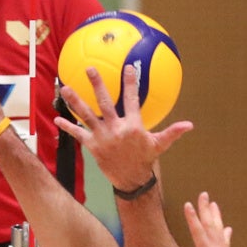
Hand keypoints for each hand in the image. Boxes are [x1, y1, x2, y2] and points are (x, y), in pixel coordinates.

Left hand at [54, 63, 192, 193]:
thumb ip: (173, 132)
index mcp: (133, 125)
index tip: (128, 67)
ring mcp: (102, 137)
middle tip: (90, 68)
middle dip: (97, 84)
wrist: (131, 180)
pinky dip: (67, 126)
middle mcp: (116, 129)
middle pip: (105, 102)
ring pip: (87, 115)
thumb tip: (190, 125)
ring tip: (66, 87)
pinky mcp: (92, 146)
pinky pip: (78, 134)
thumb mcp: (159, 145)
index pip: (131, 99)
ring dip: (75, 101)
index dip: (130, 83)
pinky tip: (56, 118)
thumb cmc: (145, 159)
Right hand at [161, 192, 232, 246]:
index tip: (187, 204)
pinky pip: (225, 243)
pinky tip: (226, 229)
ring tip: (214, 204)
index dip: (192, 218)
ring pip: (220, 232)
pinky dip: (224, 234)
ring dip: (216, 218)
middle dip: (206, 210)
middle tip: (203, 195)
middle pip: (212, 227)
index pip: (199, 232)